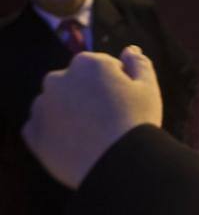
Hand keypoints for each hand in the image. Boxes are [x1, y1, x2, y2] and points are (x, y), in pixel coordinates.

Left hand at [22, 46, 162, 188]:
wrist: (118, 164)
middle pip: (75, 83)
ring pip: (56, 104)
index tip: (126, 103)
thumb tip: (130, 49)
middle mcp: (58, 79)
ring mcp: (42, 106)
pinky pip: (41, 127)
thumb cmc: (137, 122)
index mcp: (87, 63)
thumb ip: (139, 63)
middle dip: (88, 95)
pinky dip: (54, 132)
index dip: (116, 84)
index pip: (100, 67)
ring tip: (93, 134)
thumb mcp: (148, 88)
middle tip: (109, 119)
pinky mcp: (33, 133)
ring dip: (70, 112)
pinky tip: (76, 143)